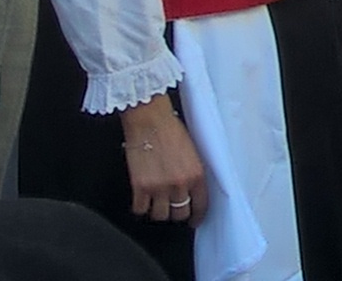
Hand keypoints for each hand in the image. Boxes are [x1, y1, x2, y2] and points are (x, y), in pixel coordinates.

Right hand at [118, 96, 205, 224]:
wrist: (150, 120)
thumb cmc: (172, 130)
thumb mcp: (194, 152)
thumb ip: (194, 172)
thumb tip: (194, 190)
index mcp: (197, 174)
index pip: (201, 205)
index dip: (197, 217)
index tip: (194, 221)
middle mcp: (179, 184)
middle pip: (180, 214)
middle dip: (177, 214)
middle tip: (173, 210)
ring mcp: (159, 187)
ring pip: (160, 216)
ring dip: (158, 211)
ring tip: (157, 204)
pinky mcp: (140, 187)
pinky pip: (140, 209)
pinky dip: (140, 207)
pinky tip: (142, 201)